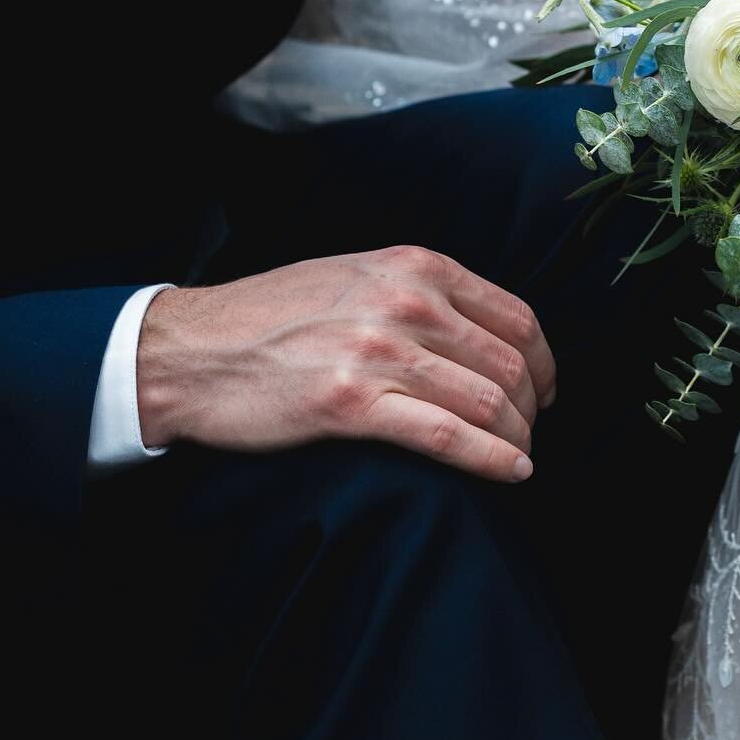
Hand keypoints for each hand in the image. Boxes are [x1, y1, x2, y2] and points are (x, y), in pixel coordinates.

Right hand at [136, 247, 555, 482]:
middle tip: (530, 434)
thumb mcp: (359, 276)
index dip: (543, 362)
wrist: (194, 349)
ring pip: (489, 401)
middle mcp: (408, 301)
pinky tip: (513, 473)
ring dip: (518, 439)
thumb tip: (479, 332)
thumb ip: (419, 293)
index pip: (515, 317)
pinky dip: (492, 459)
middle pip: (511, 363)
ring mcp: (381, 351)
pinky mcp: (353, 404)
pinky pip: (448, 436)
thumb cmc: (274, 316)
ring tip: (520, 459)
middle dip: (532, 407)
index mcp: (415, 266)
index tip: (545, 391)